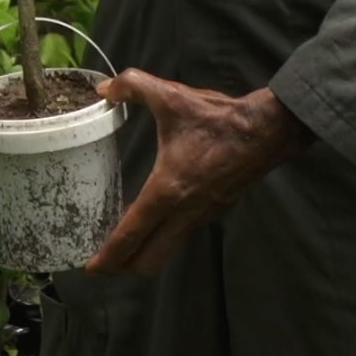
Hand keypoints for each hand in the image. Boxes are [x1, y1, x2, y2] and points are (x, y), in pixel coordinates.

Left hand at [87, 70, 313, 278]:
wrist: (266, 131)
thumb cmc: (217, 118)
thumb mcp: (172, 96)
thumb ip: (134, 87)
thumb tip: (104, 88)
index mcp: (168, 190)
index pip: (132, 235)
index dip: (109, 256)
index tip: (90, 269)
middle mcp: (183, 212)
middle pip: (149, 260)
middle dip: (124, 267)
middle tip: (104, 259)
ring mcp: (201, 216)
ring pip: (167, 251)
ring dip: (145, 253)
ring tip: (125, 241)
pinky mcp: (213, 211)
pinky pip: (181, 235)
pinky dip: (163, 238)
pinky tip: (156, 218)